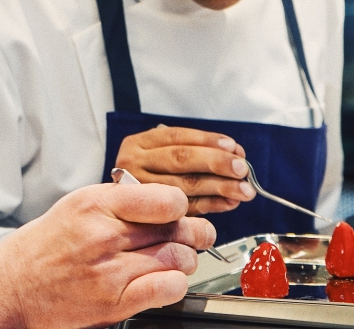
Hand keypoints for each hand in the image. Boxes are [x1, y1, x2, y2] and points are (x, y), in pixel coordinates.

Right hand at [0, 182, 215, 328]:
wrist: (10, 286)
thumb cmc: (44, 246)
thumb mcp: (77, 205)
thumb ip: (120, 201)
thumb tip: (165, 203)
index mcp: (96, 203)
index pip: (165, 199)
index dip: (179, 206)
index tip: (177, 211)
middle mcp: (104, 234)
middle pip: (177, 229)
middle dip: (194, 232)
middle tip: (195, 235)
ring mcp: (109, 271)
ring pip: (178, 259)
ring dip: (186, 260)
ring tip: (177, 259)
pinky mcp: (113, 303)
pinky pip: (166, 289)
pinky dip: (176, 285)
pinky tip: (166, 281)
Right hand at [115, 126, 257, 214]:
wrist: (110, 210)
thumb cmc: (145, 175)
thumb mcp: (156, 153)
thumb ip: (191, 150)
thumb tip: (233, 154)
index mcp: (137, 144)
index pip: (177, 137)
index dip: (208, 141)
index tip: (233, 148)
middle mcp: (134, 165)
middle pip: (181, 159)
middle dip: (217, 163)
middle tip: (242, 169)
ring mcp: (140, 192)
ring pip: (185, 186)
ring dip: (220, 187)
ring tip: (243, 189)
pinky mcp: (149, 216)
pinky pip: (186, 208)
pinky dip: (213, 205)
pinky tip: (228, 202)